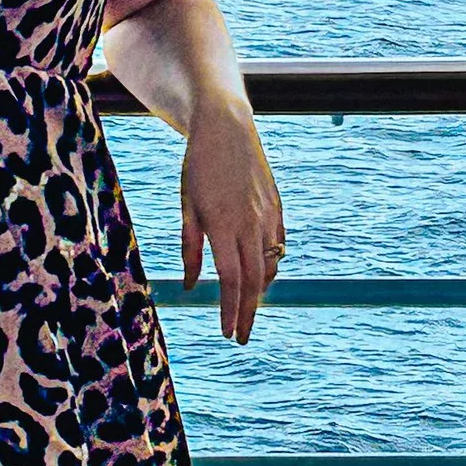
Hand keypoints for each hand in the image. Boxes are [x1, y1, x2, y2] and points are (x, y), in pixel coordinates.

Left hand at [180, 97, 284, 343]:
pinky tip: (260, 278)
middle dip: (247, 313)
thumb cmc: (198, 167)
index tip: (226, 333)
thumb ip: (190, 248)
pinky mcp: (277, 208)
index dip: (229, 310)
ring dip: (258, 292)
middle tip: (240, 338)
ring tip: (245, 310)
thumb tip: (189, 285)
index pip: (230, 279)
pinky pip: (278, 246)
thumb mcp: (187, 207)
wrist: (226, 127)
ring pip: (269, 265)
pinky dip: (270, 267)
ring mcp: (268, 216)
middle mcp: (250, 223)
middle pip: (253, 280)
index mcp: (223, 225)